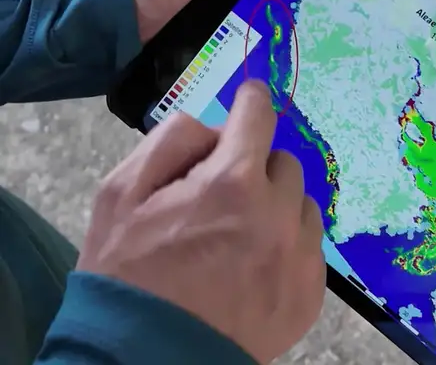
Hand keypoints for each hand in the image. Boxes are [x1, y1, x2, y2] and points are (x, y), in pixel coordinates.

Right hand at [77, 80, 325, 362]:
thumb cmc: (129, 275)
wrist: (150, 358)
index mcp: (231, 183)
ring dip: (277, 207)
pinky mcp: (312, 291)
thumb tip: (216, 126)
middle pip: (283, 163)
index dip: (252, 101)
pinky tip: (256, 268)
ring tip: (241, 237)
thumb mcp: (120, 194)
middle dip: (255, 168)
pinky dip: (288, 245)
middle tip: (224, 196)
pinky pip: (311, 246)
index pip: (259, 115)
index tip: (251, 98)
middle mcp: (278, 214)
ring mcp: (300, 256)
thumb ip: (172, 142)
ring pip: (302, 204)